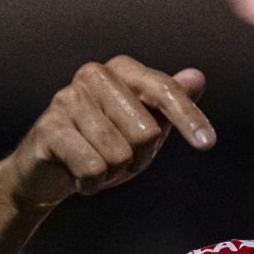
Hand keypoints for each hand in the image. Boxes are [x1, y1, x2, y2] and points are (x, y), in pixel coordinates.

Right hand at [0, 56, 214, 210]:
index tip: (207, 144)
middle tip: (120, 159)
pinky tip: (79, 176)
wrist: (46, 172)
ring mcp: (67, 99)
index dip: (189, 118)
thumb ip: (170, 103)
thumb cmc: (102, 145)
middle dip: (140, 158)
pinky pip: (93, 168)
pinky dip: (93, 184)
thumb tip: (197, 77)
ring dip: (115, 172)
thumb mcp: (145, 126)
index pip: (165, 91)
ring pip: (120, 154)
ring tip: (99, 165)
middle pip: (146, 131)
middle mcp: (94, 75)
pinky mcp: (48, 129)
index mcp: (122, 69)